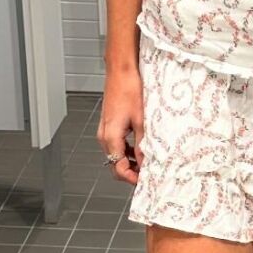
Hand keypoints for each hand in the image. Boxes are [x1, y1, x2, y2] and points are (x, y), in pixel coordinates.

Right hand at [98, 68, 145, 184]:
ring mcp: (104, 131)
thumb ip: (143, 144)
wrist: (121, 72)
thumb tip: (146, 162)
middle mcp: (104, 136)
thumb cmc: (129, 90)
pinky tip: (139, 147)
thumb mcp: (141, 120)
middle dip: (130, 172)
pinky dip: (126, 150)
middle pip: (114, 164)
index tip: (145, 181)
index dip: (132, 178)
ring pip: (115, 155)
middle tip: (148, 173)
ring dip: (129, 161)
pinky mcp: (108, 125)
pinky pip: (116, 145)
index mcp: (110, 137)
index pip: (118, 168)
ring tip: (146, 160)